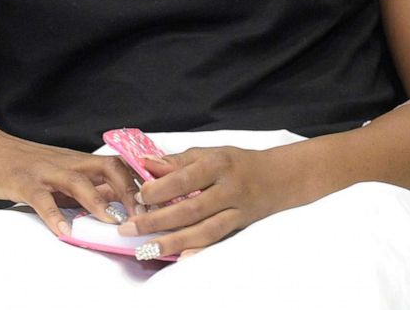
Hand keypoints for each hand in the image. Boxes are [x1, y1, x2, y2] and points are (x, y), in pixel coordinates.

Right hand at [0, 109, 137, 235]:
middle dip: (129, 192)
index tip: (155, 206)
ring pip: (79, 181)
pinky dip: (55, 216)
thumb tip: (112, 205)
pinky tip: (64, 233)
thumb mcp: (54, 174)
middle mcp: (65, 162)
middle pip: (108, 168)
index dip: (138, 184)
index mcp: (75, 161)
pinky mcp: (23, 181)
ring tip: (112, 224)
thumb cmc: (17, 162)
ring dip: (99, 203)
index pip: (116, 166)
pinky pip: (42, 199)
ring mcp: (44, 171)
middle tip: (141, 218)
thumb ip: (80, 188)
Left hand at [118, 147, 285, 255]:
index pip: (185, 178)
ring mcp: (236, 211)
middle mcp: (228, 189)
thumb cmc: (236, 163)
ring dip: (174, 240)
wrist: (278, 177)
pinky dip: (200, 250)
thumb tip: (146, 164)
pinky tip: (181, 257)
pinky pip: (218, 240)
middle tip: (131, 227)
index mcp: (217, 164)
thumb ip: (177, 161)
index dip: (161, 188)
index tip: (140, 196)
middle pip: (191, 208)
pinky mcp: (240, 227)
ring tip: (147, 248)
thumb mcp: (208, 153)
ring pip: (204, 230)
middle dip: (158, 220)